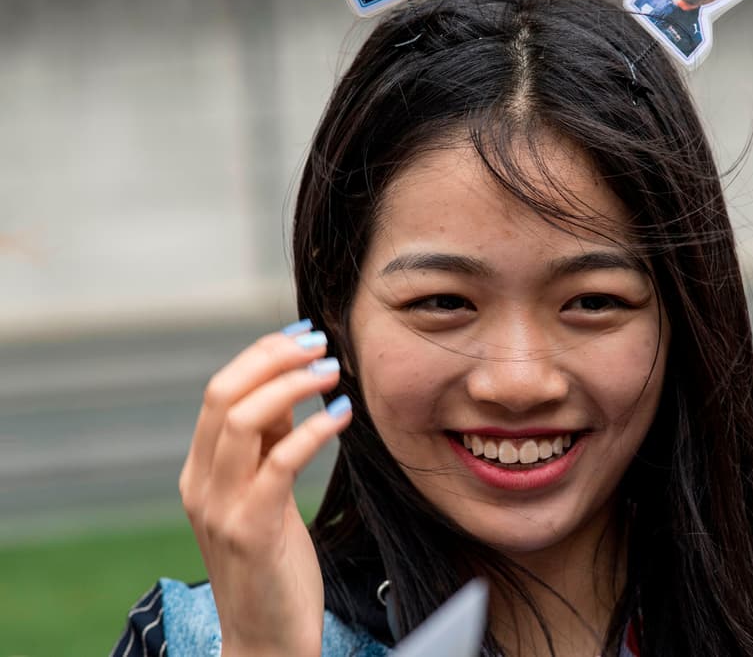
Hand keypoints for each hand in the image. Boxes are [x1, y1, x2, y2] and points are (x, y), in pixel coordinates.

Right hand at [178, 321, 351, 656]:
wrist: (265, 637)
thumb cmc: (273, 562)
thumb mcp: (264, 493)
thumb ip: (268, 443)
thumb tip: (293, 384)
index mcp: (199, 471)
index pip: (220, 391)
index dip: (261, 355)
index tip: (303, 335)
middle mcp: (200, 484)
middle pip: (223, 395)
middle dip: (273, 359)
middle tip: (319, 342)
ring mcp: (221, 508)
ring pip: (242, 421)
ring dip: (292, 385)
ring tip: (333, 372)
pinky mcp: (251, 531)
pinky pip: (279, 463)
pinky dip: (313, 430)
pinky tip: (342, 415)